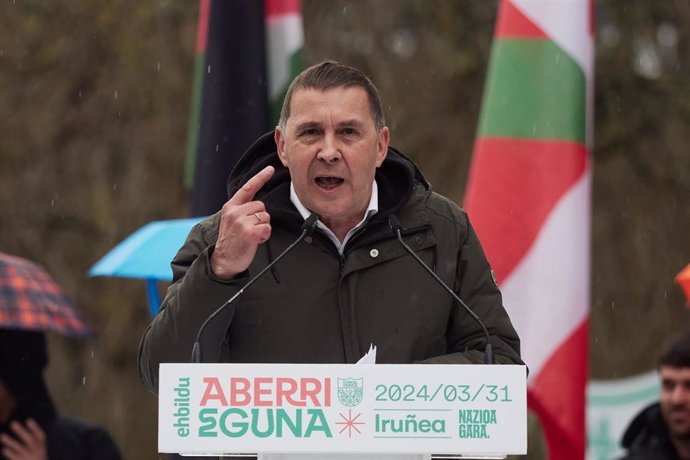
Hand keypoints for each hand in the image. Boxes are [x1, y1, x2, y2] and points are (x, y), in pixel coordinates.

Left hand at [0, 418, 47, 459]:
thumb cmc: (37, 459)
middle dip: (21, 432)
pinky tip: (4, 449)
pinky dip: (10, 453)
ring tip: (1, 436)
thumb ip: (34, 441)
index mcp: (42, 447)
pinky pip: (16, 458)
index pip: (40, 436)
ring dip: (11, 441)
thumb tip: (27, 424)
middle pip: (30, 440)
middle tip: (12, 423)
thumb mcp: (39, 451)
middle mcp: (37, 452)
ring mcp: (29, 458)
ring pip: (20, 448)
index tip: (28, 420)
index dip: (35, 428)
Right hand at [210, 165, 274, 279]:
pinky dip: (265, 235)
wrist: (223, 261)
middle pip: (261, 205)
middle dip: (261, 218)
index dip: (260, 177)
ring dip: (263, 227)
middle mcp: (235, 212)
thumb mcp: (231, 221)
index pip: (247, 188)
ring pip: (266, 217)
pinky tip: (255, 241)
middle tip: (251, 230)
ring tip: (251, 236)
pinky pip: (267, 228)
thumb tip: (259, 206)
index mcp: (230, 207)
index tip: (270, 169)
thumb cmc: (231, 242)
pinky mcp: (249, 232)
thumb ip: (242, 210)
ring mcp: (241, 222)